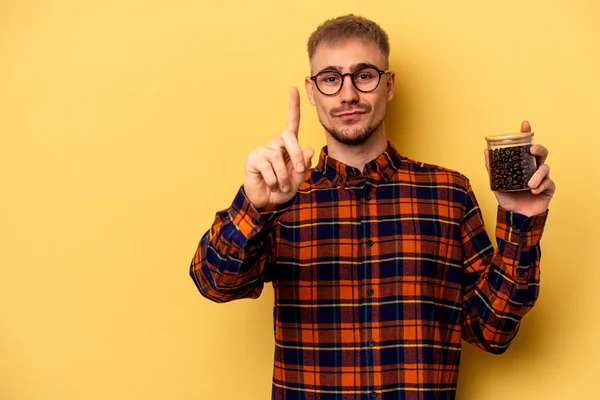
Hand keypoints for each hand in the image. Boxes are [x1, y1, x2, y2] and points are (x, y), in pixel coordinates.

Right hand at [244, 87, 313, 211]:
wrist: (267, 202)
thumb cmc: (284, 189)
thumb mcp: (298, 179)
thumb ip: (304, 165)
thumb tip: (309, 149)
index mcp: (288, 146)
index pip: (291, 123)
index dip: (293, 106)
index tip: (294, 88)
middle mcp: (275, 144)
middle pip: (288, 136)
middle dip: (296, 155)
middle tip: (297, 172)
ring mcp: (263, 150)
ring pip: (278, 156)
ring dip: (284, 177)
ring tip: (281, 187)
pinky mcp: (253, 159)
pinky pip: (267, 167)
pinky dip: (273, 180)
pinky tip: (271, 185)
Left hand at [484, 120, 555, 216]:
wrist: (514, 216)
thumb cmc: (507, 199)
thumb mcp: (496, 183)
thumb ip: (492, 168)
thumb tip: (485, 151)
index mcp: (522, 165)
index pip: (526, 146)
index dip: (527, 134)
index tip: (524, 124)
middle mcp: (533, 169)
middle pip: (541, 152)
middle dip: (539, 148)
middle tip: (532, 150)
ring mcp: (543, 178)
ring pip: (545, 168)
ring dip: (537, 174)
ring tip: (528, 184)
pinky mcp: (549, 188)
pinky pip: (548, 182)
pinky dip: (540, 185)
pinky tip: (532, 191)